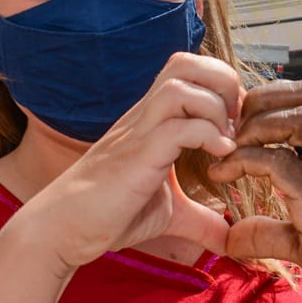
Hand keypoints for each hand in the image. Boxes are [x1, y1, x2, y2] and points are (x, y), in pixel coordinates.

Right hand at [39, 53, 240, 268]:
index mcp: (154, 120)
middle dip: (223, 82)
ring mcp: (139, 133)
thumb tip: (229, 239)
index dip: (223, 86)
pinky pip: (178, 127)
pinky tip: (218, 158)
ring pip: (181, 86)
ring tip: (226, 140)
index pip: (189, 70)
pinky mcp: (137, 156)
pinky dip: (207, 135)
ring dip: (215, 107)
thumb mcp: (168, 214)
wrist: (63, 229)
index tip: (237, 124)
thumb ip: (201, 219)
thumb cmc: (109, 215)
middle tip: (236, 122)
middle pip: (186, 63)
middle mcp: (146, 116)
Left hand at [208, 80, 301, 302]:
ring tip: (228, 148)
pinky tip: (222, 176)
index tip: (236, 126)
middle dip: (262, 99)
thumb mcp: (301, 244)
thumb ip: (268, 232)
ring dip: (257, 123)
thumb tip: (231, 236)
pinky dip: (245, 160)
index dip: (271, 100)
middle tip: (229, 130)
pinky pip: (281, 164)